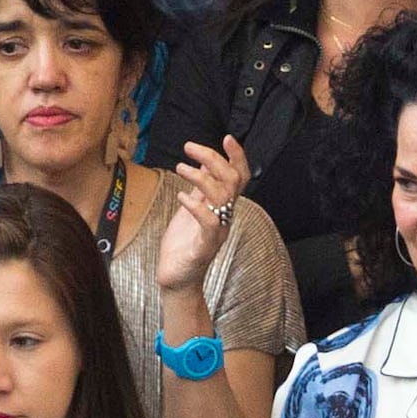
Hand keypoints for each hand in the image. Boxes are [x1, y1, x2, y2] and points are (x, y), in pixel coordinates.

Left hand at [156, 138, 251, 299]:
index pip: (239, 177)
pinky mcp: (205, 247)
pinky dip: (195, 206)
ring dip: (201, 176)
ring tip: (180, 167)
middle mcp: (224, 217)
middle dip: (213, 158)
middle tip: (189, 147)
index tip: (227, 138)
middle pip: (232, 181)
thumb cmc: (183, 244)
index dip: (237, 157)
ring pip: (221, 197)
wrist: (176, 279)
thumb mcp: (191, 207)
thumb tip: (204, 160)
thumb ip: (201, 187)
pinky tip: (181, 197)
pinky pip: (208, 223)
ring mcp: (217, 232)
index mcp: (223, 207)